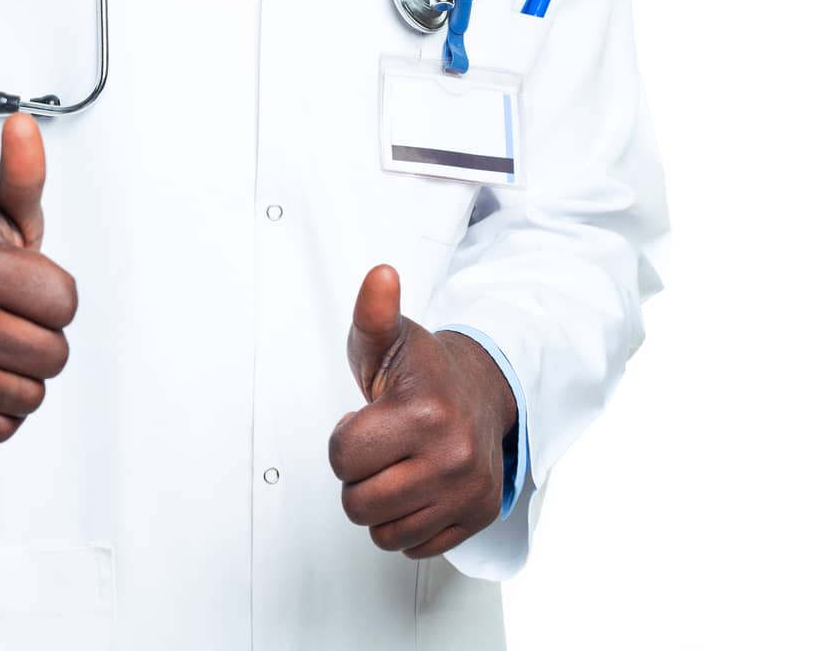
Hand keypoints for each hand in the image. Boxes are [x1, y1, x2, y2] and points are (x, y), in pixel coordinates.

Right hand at [0, 111, 77, 442]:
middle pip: (53, 355)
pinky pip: (2, 428)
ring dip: (25, 375)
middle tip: (13, 318)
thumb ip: (23, 174)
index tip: (28, 285)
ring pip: (31, 396)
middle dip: (43, 337)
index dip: (55, 295)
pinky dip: (2, 408)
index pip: (65, 303)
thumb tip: (23, 123)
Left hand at [327, 264, 516, 558]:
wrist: (481, 390)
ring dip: (380, 504)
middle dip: (358, 476)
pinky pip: (414, 548)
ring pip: (383, 533)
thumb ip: (373, 311)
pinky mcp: (477, 517)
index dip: (344, 439)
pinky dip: (408, 523)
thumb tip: (380, 275)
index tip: (366, 420)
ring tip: (396, 467)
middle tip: (381, 447)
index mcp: (425, 413)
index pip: (342, 458)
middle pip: (358, 503)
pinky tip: (417, 487)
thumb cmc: (423, 369)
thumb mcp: (388, 337)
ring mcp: (468, 492)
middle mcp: (453, 458)